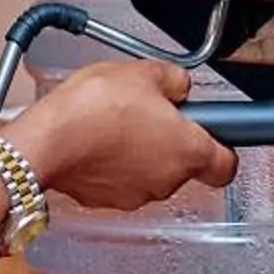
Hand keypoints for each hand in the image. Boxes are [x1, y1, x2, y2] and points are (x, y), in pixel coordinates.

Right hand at [8, 60, 238, 210]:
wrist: (46, 141)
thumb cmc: (96, 108)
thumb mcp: (144, 73)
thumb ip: (173, 80)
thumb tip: (179, 86)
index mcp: (188, 151)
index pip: (227, 166)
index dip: (225, 148)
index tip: (217, 133)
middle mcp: (168, 180)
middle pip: (184, 164)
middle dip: (170, 139)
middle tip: (150, 112)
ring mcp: (136, 195)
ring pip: (150, 172)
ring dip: (140, 152)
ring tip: (116, 122)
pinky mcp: (105, 200)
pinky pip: (119, 181)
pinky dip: (112, 165)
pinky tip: (96, 141)